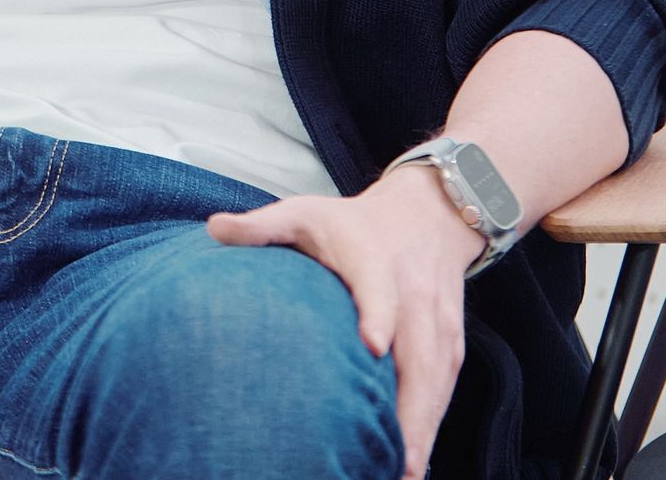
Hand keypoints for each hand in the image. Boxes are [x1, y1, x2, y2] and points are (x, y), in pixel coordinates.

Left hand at [207, 163, 486, 478]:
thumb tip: (214, 227)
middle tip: (395, 455)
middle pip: (418, 349)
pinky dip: (433, 423)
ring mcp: (437, 318)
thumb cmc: (351, 222)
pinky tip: (414, 457)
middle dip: (410, 403)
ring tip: (404, 470)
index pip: (378, 285)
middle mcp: (411, 290)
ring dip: (423, 426)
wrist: (426, 214)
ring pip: (435, 376)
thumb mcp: (306, 212)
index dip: (378, 313)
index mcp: (372, 256)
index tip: (373, 345)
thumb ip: (263, 225)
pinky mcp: (451, 339)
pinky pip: (446, 385)